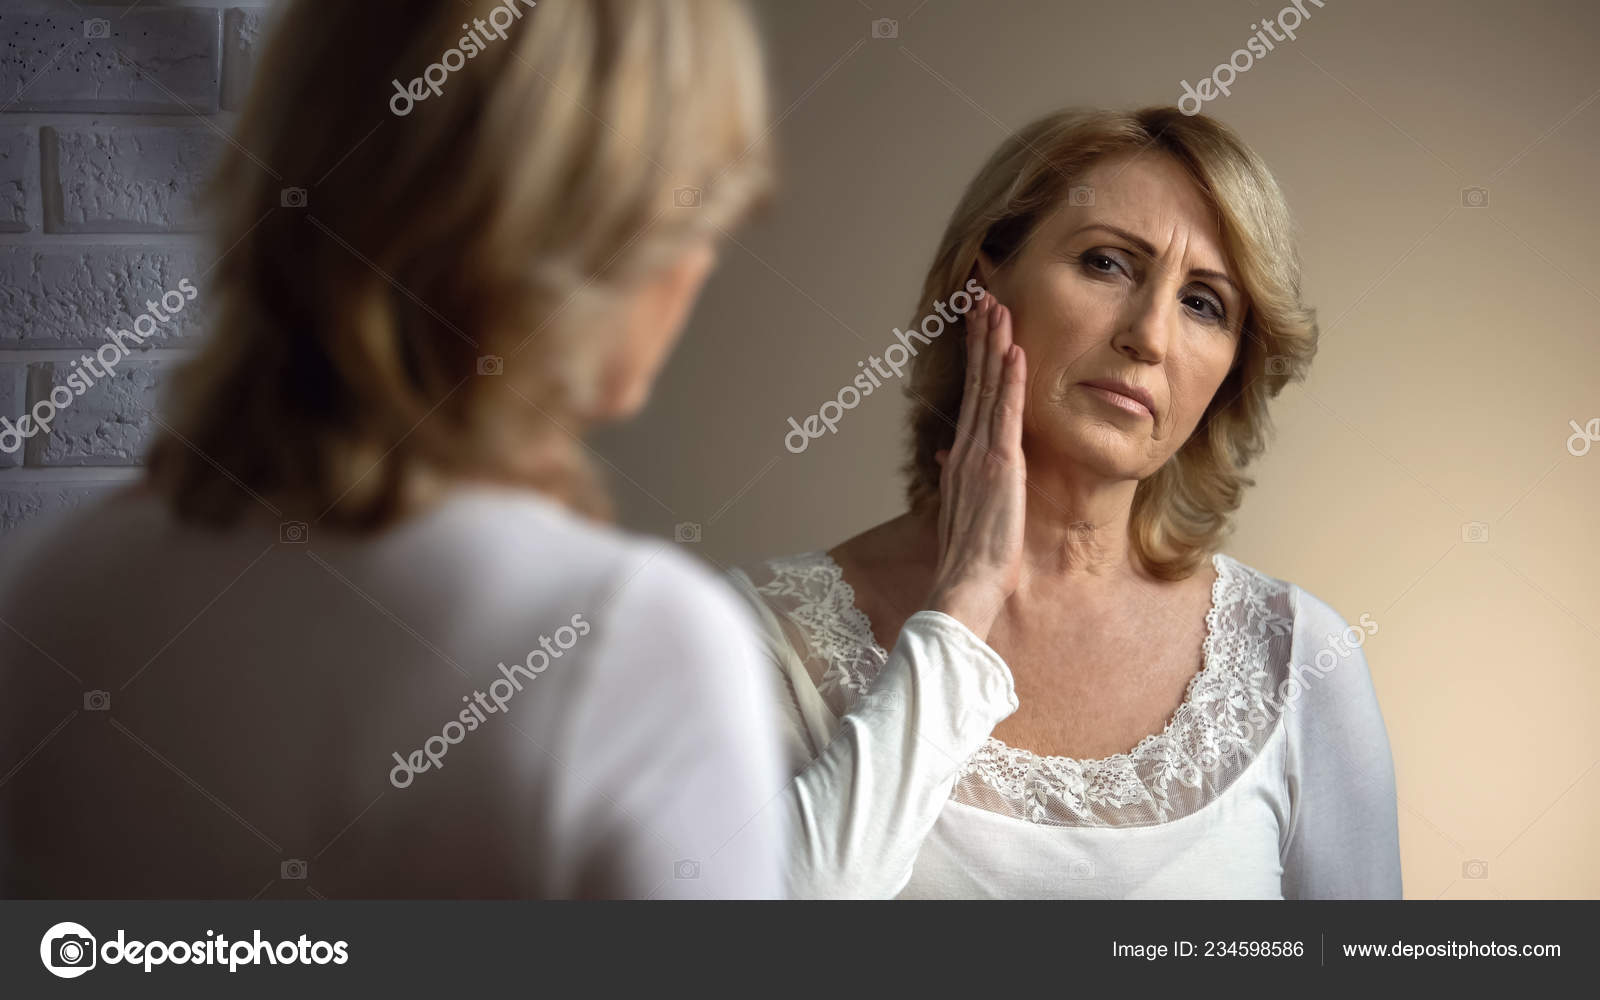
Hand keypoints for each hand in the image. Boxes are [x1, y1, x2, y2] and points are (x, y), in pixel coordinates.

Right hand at [925, 291, 1026, 640]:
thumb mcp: (959, 510)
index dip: (975, 358)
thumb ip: (954, 478)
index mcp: (962, 457)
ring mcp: (982, 454)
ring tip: (996, 305)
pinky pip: (1006, 413)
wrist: (965, 583)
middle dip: (980, 336)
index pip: (972, 396)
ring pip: (989, 388)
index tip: (978, 325)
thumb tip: (946, 456)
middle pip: (976, 381)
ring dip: (993, 344)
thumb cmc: (968, 558)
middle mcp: (968, 448)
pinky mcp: (1000, 465)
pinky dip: (1010, 379)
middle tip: (983, 294)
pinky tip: (1013, 350)